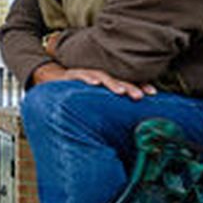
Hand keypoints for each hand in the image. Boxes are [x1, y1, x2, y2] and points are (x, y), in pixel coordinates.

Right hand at [32, 63, 155, 100]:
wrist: (48, 82)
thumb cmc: (73, 96)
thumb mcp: (92, 102)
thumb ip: (106, 109)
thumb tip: (124, 127)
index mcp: (107, 84)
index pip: (127, 83)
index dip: (140, 86)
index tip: (153, 94)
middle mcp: (98, 78)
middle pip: (118, 80)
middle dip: (130, 87)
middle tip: (139, 96)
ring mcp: (85, 75)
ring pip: (102, 77)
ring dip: (112, 84)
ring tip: (120, 91)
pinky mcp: (71, 76)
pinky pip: (80, 75)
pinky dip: (88, 79)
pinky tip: (95, 83)